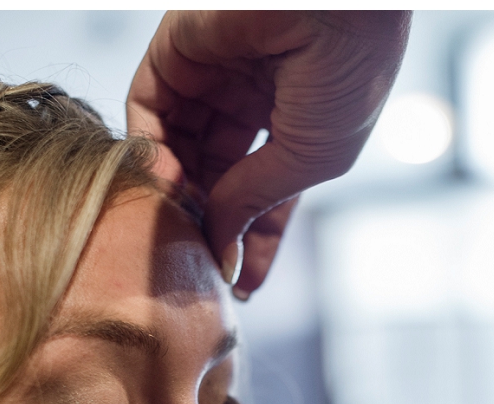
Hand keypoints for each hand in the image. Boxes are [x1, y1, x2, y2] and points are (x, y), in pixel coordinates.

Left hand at [126, 10, 411, 294]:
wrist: (338, 2)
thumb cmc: (346, 78)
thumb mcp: (307, 159)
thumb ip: (254, 200)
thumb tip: (218, 244)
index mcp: (293, 127)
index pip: (260, 196)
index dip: (249, 243)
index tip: (238, 286)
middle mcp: (250, 103)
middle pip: (213, 177)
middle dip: (204, 220)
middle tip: (196, 258)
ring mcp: (212, 77)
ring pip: (178, 147)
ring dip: (173, 191)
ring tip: (178, 222)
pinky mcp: (178, 51)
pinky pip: (149, 107)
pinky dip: (147, 146)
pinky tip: (162, 177)